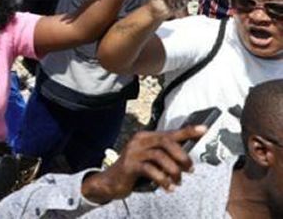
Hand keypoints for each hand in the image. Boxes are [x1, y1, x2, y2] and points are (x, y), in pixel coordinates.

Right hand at [81, 126, 204, 202]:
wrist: (111, 181)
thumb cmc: (135, 170)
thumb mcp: (150, 160)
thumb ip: (164, 156)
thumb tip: (187, 159)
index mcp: (146, 137)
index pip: (170, 132)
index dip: (188, 131)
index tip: (204, 129)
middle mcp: (139, 140)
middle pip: (166, 142)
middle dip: (182, 156)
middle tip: (190, 169)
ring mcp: (133, 152)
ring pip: (160, 156)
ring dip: (174, 170)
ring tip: (178, 182)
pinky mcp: (129, 165)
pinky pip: (151, 170)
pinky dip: (163, 180)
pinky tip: (169, 188)